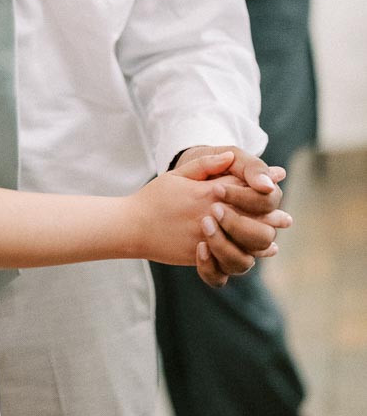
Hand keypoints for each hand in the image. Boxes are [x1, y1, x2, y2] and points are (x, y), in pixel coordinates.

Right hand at [130, 151, 281, 288]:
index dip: (263, 183)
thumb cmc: (154, 198)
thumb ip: (205, 164)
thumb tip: (230, 156)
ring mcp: (207, 237)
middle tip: (284, 218)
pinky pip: (232, 258)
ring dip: (262, 238)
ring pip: (246, 242)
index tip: (279, 180)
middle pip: (252, 217)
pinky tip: (259, 253)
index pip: (243, 187)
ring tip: (273, 237)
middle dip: (270, 216)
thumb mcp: (177, 175)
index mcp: (207, 192)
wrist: (132, 226)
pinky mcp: (200, 254)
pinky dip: (249, 256)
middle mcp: (211, 215)